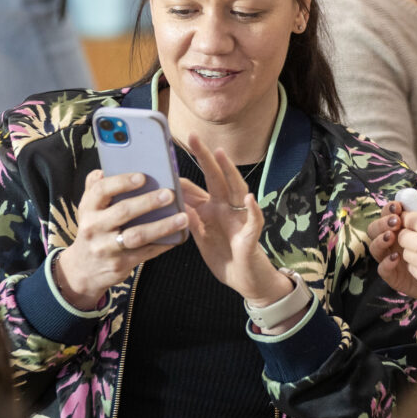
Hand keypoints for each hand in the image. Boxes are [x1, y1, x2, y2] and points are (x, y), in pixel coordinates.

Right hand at [57, 169, 187, 308]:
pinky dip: (163, 244)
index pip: (101, 190)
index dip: (122, 182)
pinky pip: (145, 253)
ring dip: (162, 226)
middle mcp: (94, 227)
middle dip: (148, 202)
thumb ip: (96, 189)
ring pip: (137, 236)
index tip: (142, 177)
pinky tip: (177, 236)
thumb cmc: (94, 231)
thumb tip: (104, 169)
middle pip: (123, 211)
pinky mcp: (119, 265)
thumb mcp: (89, 210)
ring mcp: (106, 248)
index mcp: (88, 208)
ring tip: (182, 218)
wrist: (83, 271)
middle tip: (170, 194)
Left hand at [181, 134, 298, 315]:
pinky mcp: (250, 237)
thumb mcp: (200, 238)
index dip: (179, 175)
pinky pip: (253, 222)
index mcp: (210, 209)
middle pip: (215, 178)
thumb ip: (189, 219)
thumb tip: (174, 201)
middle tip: (193, 137)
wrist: (245, 281)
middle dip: (205, 157)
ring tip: (221, 155)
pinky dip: (252, 210)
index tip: (163, 159)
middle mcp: (225, 209)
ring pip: (236, 191)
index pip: (194, 187)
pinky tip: (248, 199)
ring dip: (229, 173)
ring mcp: (239, 220)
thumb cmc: (224, 256)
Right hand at [368, 190, 416, 303]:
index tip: (398, 207)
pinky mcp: (394, 276)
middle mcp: (391, 241)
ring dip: (380, 240)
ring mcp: (390, 258)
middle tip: (395, 221)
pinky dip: (385, 263)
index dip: (389, 209)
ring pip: (374, 247)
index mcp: (399, 227)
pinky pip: (382, 270)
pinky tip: (395, 257)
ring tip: (391, 235)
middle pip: (375, 228)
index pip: (386, 214)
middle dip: (382, 222)